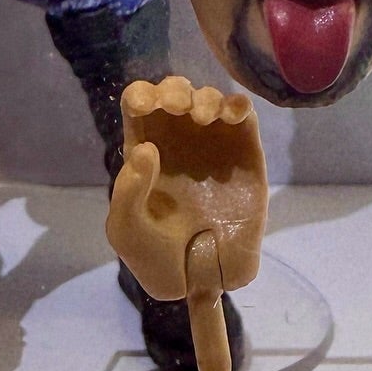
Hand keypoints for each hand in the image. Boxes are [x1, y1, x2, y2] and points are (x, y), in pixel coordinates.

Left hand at [106, 77, 267, 370]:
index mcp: (144, 150)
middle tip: (178, 108)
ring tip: (203, 118)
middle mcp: (178, 141)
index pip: (139, 104)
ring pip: (209, 98)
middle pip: (175, 92)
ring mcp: (213, 145)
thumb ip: (127, 190)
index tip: (144, 105)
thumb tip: (147, 148)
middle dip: (175, 90)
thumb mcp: (126, 228)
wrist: (199, 280)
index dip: (142, 95)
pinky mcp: (245, 155)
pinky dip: (238, 105)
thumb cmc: (153, 255)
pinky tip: (232, 116)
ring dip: (205, 98)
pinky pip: (243, 117)